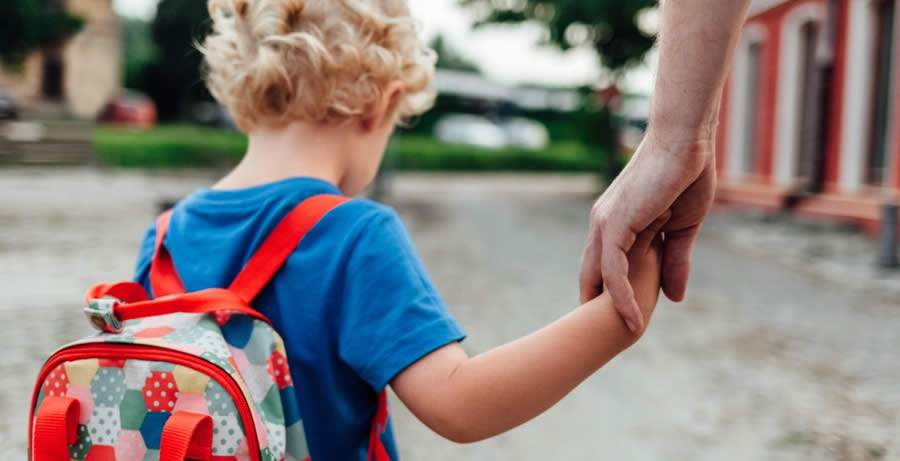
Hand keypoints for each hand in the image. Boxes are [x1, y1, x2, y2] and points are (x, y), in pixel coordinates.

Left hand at [580, 133, 715, 332]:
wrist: (686, 142)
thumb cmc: (686, 176)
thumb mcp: (683, 229)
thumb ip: (675, 261)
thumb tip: (674, 298)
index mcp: (615, 223)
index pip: (603, 267)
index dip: (608, 294)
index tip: (617, 321)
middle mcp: (602, 224)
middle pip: (593, 276)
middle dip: (598, 308)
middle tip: (607, 340)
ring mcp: (606, 224)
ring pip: (601, 278)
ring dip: (611, 310)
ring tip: (625, 338)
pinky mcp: (615, 224)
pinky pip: (613, 271)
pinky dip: (621, 297)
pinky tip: (632, 319)